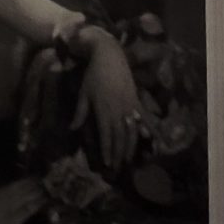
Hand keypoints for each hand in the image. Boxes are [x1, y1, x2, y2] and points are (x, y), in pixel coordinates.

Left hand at [70, 33, 144, 170]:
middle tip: (117, 167)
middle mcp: (118, 110)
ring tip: (128, 159)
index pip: (106, 135)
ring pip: (132, 131)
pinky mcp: (136, 100)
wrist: (109, 57)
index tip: (106, 163)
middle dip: (118, 153)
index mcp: (103, 110)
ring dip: (131, 146)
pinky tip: (151, 139)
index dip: (107, 150)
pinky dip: (148, 128)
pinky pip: (143, 117)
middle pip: (120, 137)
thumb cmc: (93, 75)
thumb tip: (72, 129)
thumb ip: (80, 113)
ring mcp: (129, 106)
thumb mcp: (83, 94)